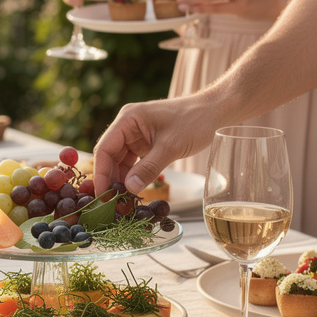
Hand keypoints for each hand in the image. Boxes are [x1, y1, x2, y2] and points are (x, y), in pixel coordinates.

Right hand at [93, 97, 218, 194]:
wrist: (215, 112)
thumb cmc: (194, 121)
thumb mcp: (170, 147)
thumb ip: (148, 168)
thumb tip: (129, 189)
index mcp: (128, 119)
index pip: (105, 148)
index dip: (101, 173)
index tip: (102, 195)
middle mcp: (128, 126)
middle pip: (110, 157)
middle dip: (111, 180)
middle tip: (112, 203)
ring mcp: (137, 136)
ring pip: (121, 162)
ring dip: (121, 181)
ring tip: (122, 202)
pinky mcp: (147, 144)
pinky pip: (134, 163)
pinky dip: (133, 177)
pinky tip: (133, 192)